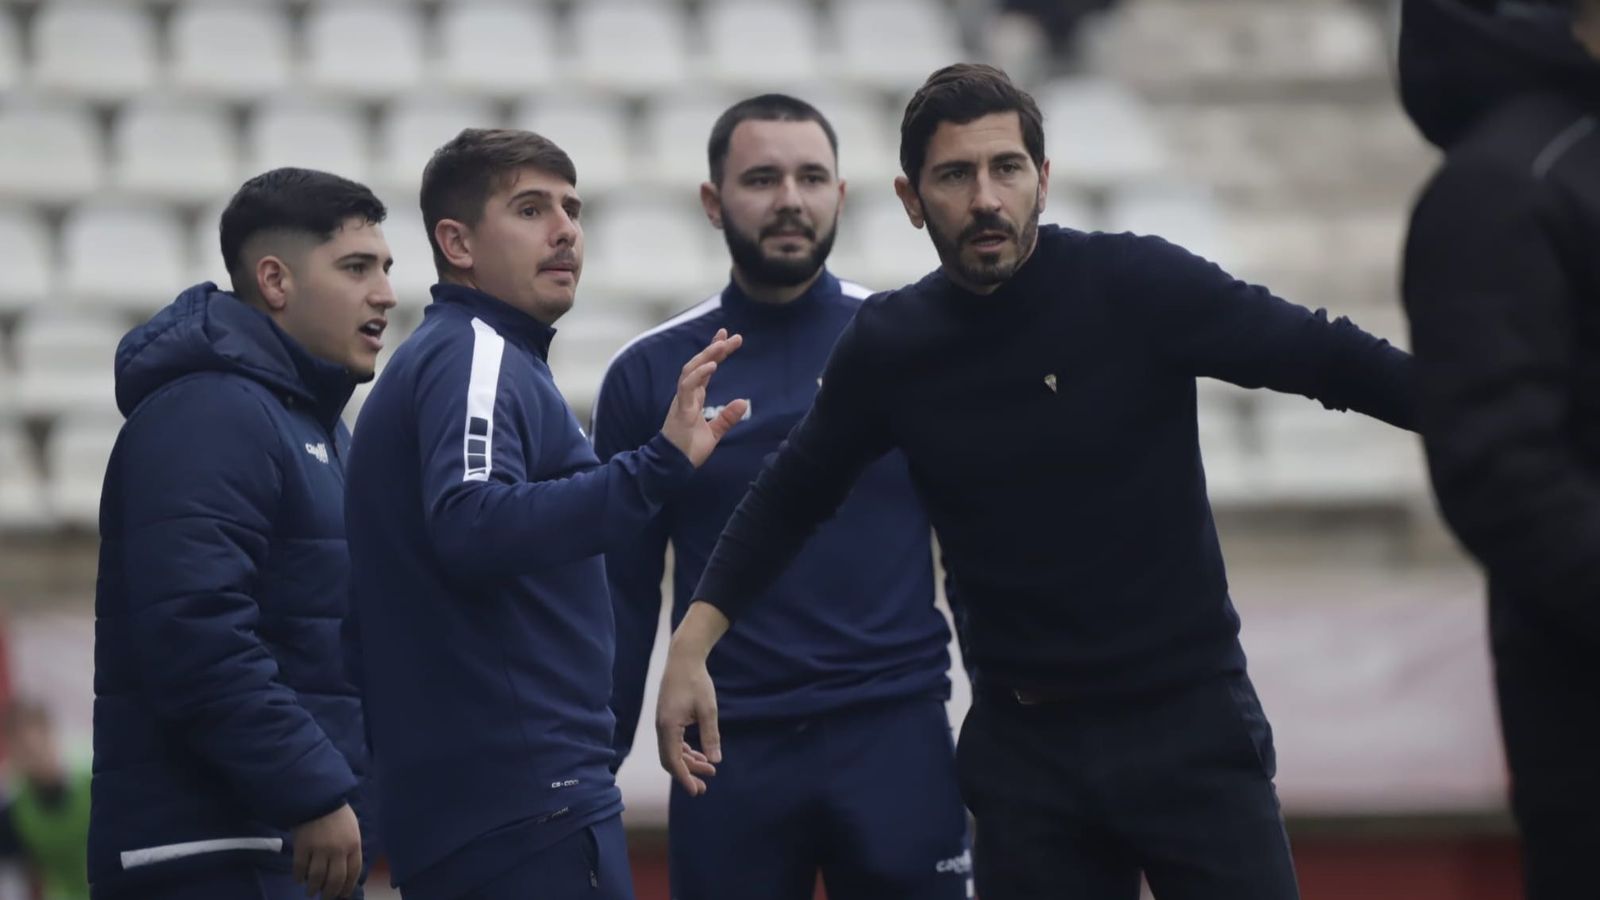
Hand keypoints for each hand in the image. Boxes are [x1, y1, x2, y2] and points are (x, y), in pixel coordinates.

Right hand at [292, 803, 361, 898]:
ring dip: (313, 888)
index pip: (353, 872)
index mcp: (353, 844)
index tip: (343, 895)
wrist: (318, 797)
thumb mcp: (352, 829)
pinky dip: (299, 877)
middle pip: (335, 879)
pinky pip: (300, 868)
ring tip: (311, 892)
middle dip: (330, 893)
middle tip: (326, 897)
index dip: (348, 887)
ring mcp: (319, 850)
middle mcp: (338, 850)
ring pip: (317, 877)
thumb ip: (351, 847)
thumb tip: (348, 868)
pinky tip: (299, 879)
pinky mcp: (302, 847)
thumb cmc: (337, 813)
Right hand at [656, 603, 730, 795]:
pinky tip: (699, 754)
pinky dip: (684, 751)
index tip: (697, 791)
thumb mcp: (708, 710)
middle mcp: (661, 727)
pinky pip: (672, 741)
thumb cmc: (697, 682)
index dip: (685, 778)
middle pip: (670, 759)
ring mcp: (662, 722)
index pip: (673, 761)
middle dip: (686, 774)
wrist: (684, 658)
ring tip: (708, 769)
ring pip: (671, 751)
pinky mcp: (666, 717)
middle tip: (705, 786)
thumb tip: (714, 761)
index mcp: (668, 726)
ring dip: (687, 762)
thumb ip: (711, 736)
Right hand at [660, 329, 746, 466]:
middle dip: (714, 348)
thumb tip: (743, 402)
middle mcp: (687, 394)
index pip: (705, 370)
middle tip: (730, 335)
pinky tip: (712, 365)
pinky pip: (687, 387)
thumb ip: (726, 417)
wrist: (674, 466)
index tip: (728, 337)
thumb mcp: (714, 432)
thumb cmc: (689, 449)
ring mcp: (682, 400)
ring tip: (721, 344)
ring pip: (691, 371)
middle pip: (699, 365)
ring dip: (706, 356)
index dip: (715, 353)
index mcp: (694, 398)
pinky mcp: (680, 410)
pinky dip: (699, 375)